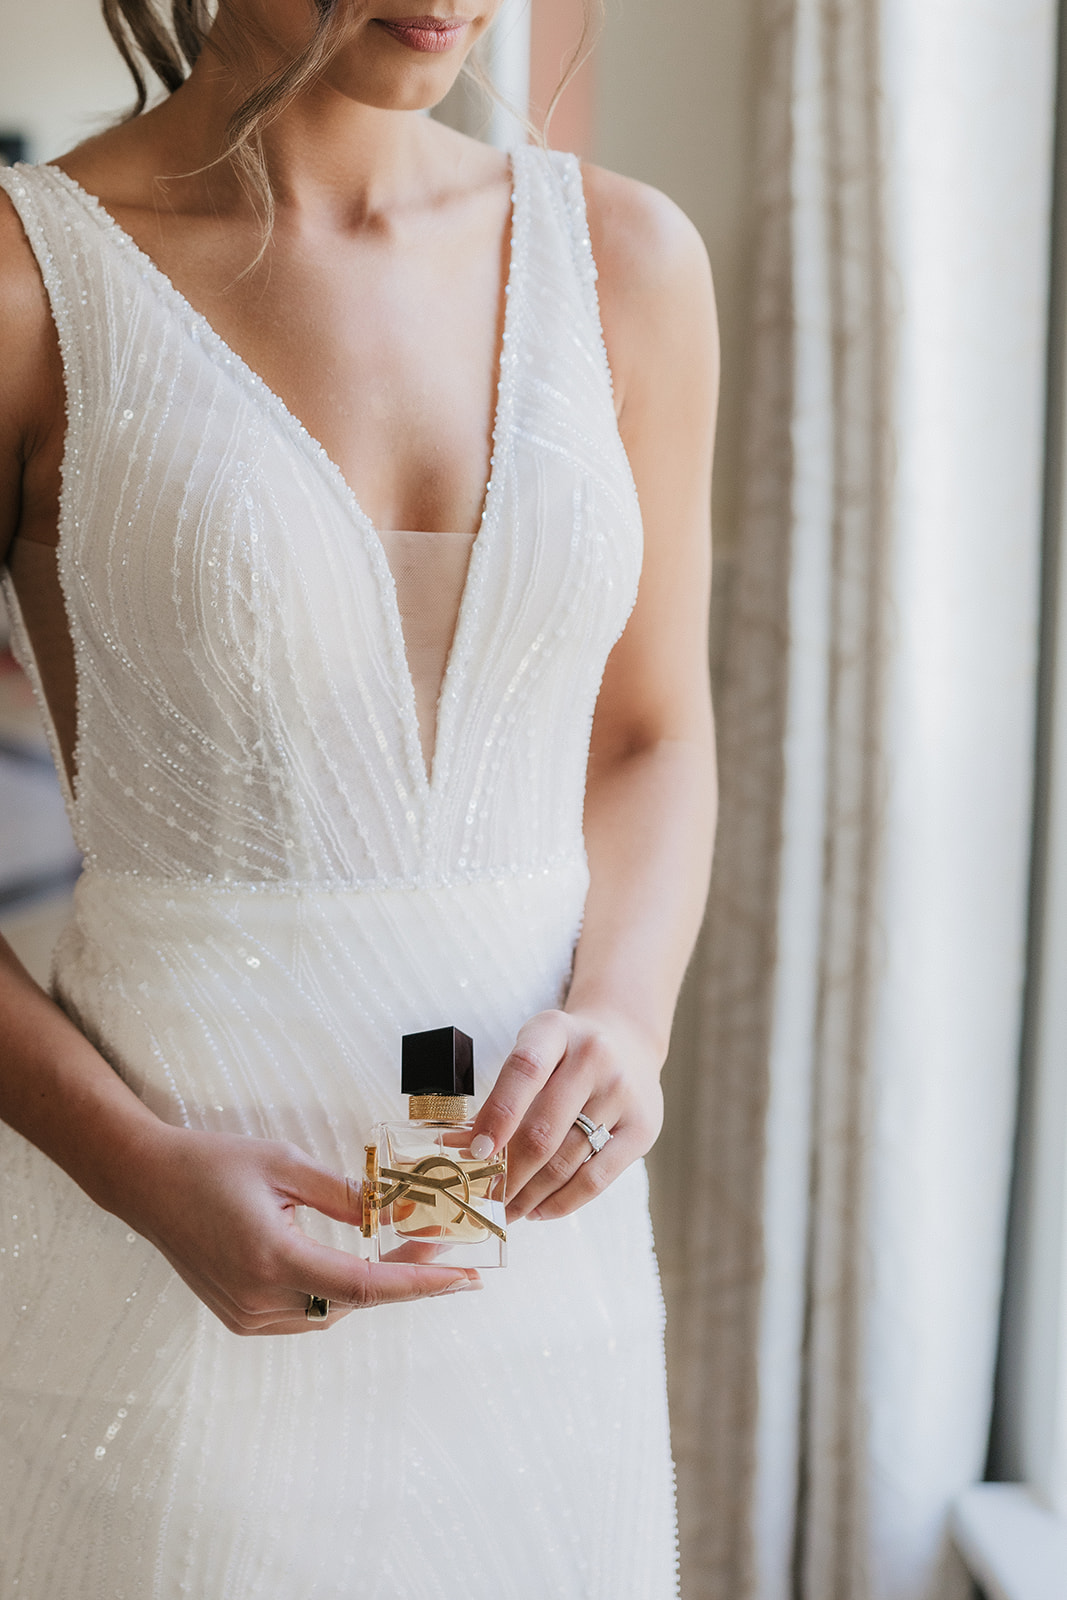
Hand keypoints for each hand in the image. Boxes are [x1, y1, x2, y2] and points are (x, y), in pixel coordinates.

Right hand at [113, 1124, 480, 1333]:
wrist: (146, 1182)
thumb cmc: (212, 1163)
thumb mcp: (285, 1164)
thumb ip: (346, 1194)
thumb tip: (399, 1212)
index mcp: (272, 1259)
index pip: (363, 1286)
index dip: (419, 1284)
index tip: (463, 1279)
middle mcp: (259, 1299)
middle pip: (353, 1301)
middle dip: (404, 1277)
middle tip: (443, 1245)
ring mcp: (247, 1315)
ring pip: (332, 1312)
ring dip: (373, 1287)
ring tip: (410, 1250)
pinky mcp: (241, 1316)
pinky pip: (306, 1313)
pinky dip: (340, 1292)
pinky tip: (361, 1263)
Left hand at [469, 1009, 664, 1222]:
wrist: (628, 1041)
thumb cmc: (566, 1054)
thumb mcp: (532, 1051)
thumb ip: (501, 1095)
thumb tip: (462, 1149)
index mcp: (556, 1031)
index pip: (524, 1071)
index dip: (497, 1115)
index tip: (473, 1152)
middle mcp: (594, 1057)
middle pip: (543, 1130)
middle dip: (507, 1174)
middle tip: (484, 1199)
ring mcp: (623, 1093)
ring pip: (566, 1161)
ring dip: (529, 1195)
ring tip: (507, 1210)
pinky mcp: (643, 1127)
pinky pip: (597, 1179)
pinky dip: (562, 1202)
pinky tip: (540, 1209)